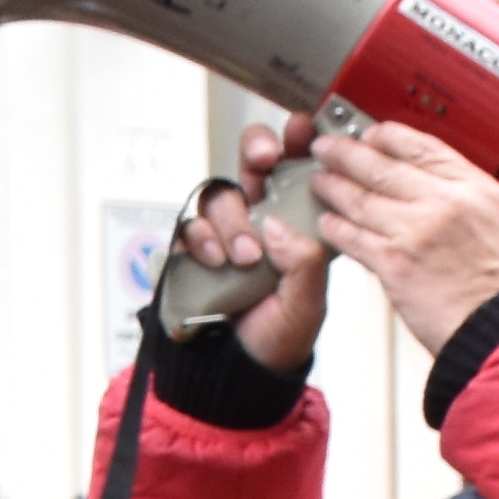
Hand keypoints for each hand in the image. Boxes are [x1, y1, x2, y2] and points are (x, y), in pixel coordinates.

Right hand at [195, 131, 337, 374]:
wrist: (234, 370)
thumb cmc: (277, 338)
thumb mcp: (307, 306)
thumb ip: (304, 265)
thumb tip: (278, 228)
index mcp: (297, 224)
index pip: (300, 173)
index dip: (300, 144)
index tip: (303, 129)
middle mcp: (260, 219)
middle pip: (254, 163)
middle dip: (258, 150)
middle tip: (267, 158)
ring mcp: (224, 232)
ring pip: (223, 195)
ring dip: (235, 218)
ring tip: (245, 256)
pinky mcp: (192, 248)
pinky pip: (190, 224)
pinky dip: (203, 237)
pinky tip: (216, 259)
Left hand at [298, 122, 498, 355]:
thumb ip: (471, 205)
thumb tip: (447, 195)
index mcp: (477, 189)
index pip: (423, 147)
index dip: (388, 137)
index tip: (371, 134)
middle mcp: (446, 202)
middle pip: (384, 166)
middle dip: (348, 154)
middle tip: (327, 148)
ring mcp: (417, 230)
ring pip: (362, 198)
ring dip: (333, 187)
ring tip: (319, 181)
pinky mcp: (396, 263)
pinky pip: (354, 238)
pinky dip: (335, 228)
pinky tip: (325, 223)